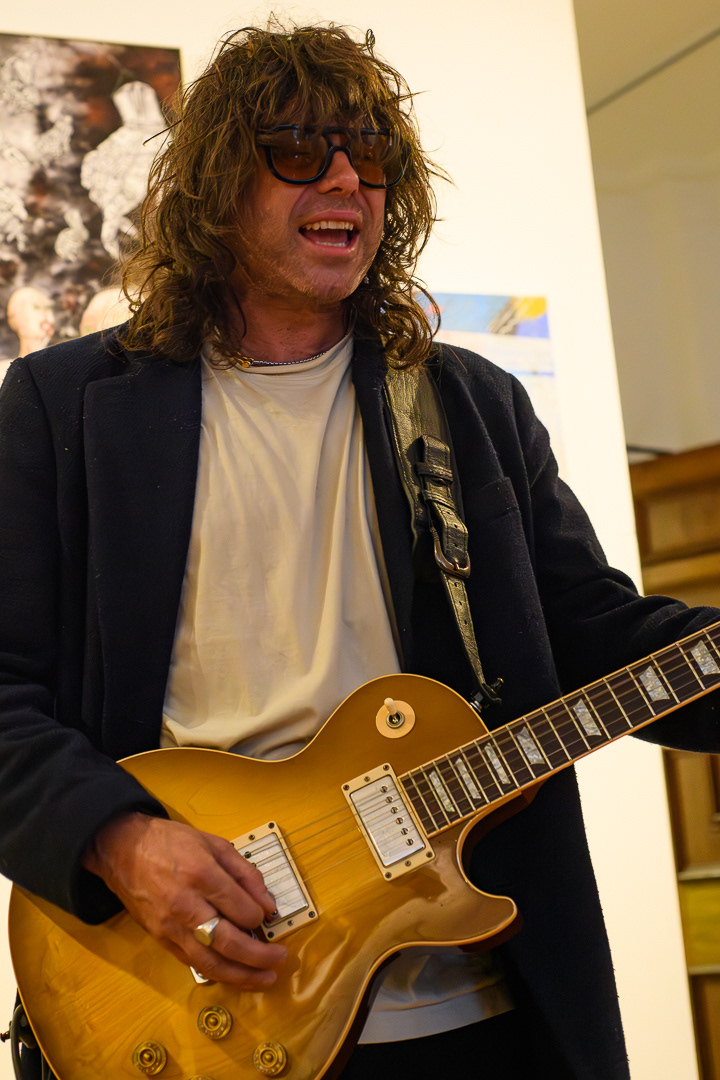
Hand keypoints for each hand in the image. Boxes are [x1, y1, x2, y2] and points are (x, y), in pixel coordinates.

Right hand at [83, 812, 287, 987]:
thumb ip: (245, 873)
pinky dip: (217, 973)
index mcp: (202, 875)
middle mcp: (186, 906)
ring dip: (241, 976)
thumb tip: (268, 904)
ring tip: (265, 979)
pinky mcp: (161, 940)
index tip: (267, 916)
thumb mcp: (214, 844)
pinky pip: (193, 963)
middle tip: (280, 959)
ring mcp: (170, 927)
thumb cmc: (171, 842)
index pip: (241, 910)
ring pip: (210, 963)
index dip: (260, 917)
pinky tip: (235, 974)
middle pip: (228, 943)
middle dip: (259, 957)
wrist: (122, 849)